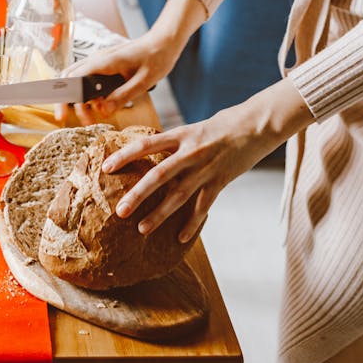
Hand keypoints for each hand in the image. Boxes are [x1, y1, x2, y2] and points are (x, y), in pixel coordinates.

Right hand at [56, 33, 177, 125]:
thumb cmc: (157, 57)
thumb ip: (123, 96)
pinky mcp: (104, 64)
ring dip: (78, 98)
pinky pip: (88, 77)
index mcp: (106, 61)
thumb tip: (103, 111)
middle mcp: (98, 59)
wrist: (164, 42)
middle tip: (78, 120)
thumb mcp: (144, 82)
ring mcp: (100, 60)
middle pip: (70, 78)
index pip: (75, 78)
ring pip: (77, 77)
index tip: (62, 115)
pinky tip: (98, 104)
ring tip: (90, 116)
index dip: (65, 98)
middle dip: (67, 101)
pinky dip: (87, 92)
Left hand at [101, 78, 313, 241]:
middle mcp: (190, 151)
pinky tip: (180, 237)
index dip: (124, 155)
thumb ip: (175, 142)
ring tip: (142, 228)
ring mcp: (206, 168)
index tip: (106, 167)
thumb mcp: (193, 128)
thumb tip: (152, 153)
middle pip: (158, 175)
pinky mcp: (220, 181)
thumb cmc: (222, 125)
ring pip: (178, 195)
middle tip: (119, 211)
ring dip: (159, 214)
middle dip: (137, 194)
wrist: (256, 125)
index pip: (146, 144)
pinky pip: (203, 206)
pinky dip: (192, 223)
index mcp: (181, 134)